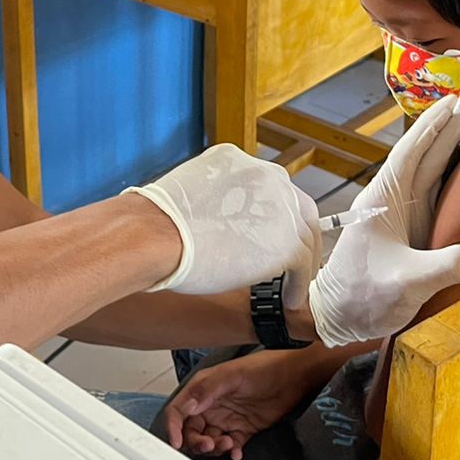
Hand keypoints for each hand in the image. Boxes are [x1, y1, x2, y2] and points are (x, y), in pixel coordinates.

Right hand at [125, 145, 320, 302]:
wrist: (155, 236)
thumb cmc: (157, 223)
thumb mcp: (190, 192)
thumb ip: (215, 199)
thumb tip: (219, 222)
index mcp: (239, 161)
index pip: (270, 188)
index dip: (274, 215)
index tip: (270, 233)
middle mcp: (265, 176)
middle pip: (297, 206)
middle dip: (296, 233)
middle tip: (292, 257)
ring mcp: (280, 208)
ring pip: (305, 236)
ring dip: (301, 261)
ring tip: (292, 282)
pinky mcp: (286, 242)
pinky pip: (303, 265)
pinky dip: (297, 284)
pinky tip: (289, 298)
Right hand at [162, 350, 318, 459]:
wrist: (293, 376)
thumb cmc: (265, 367)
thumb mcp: (232, 375)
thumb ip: (207, 389)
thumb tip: (188, 405)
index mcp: (204, 389)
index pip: (179, 410)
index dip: (173, 427)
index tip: (176, 442)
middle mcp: (212, 404)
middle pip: (192, 431)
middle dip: (197, 442)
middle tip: (210, 444)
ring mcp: (227, 418)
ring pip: (209, 441)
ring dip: (215, 448)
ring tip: (229, 444)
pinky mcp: (242, 429)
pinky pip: (230, 446)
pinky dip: (232, 452)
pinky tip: (238, 451)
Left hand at [308, 96, 459, 346]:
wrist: (334, 318)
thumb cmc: (361, 296)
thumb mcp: (409, 281)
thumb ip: (451, 264)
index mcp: (383, 199)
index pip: (411, 152)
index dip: (434, 126)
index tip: (457, 103)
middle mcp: (391, 201)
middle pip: (424, 156)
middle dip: (449, 130)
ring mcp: (400, 216)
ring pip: (430, 175)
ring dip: (452, 152)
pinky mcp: (408, 233)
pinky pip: (434, 200)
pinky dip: (452, 185)